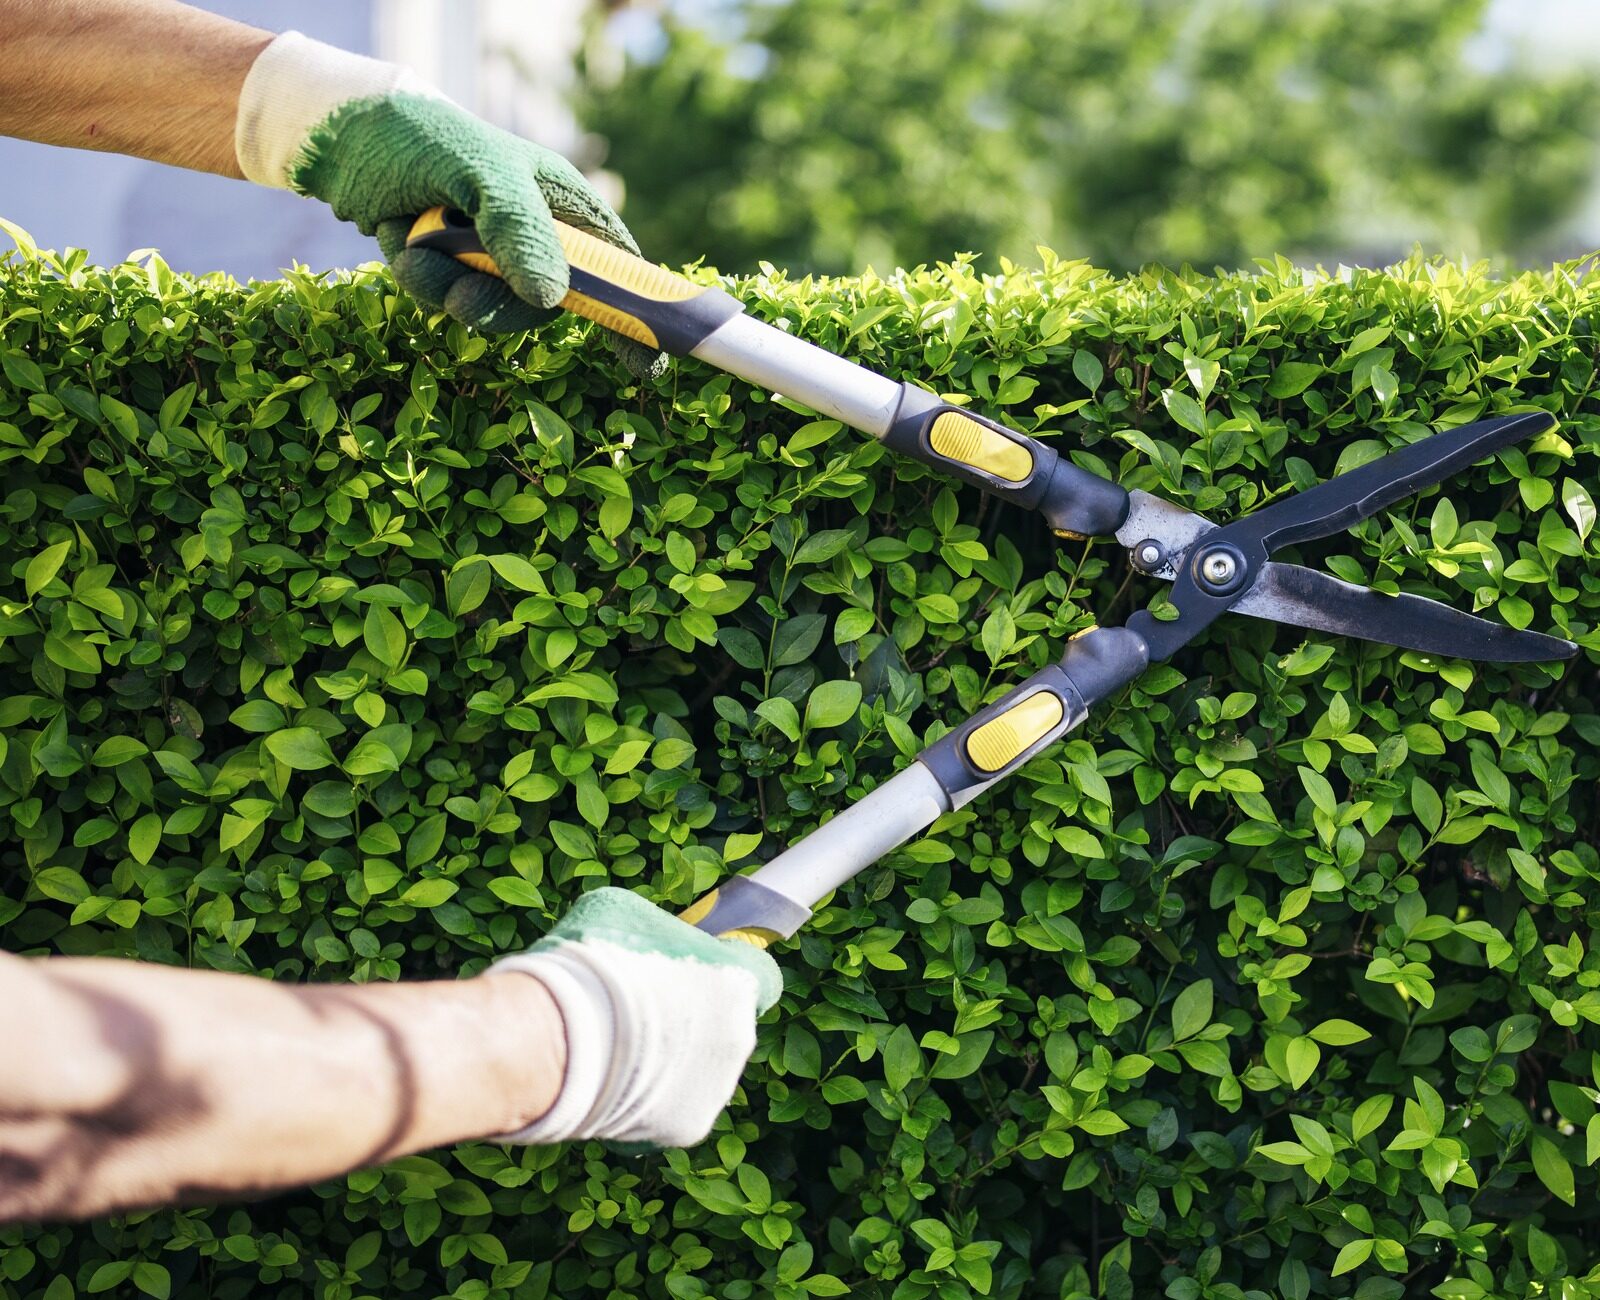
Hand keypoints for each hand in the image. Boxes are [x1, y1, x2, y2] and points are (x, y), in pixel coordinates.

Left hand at [235, 32, 665, 378]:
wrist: (339, 136)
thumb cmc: (419, 136)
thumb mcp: (477, 173)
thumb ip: (519, 231)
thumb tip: (552, 300)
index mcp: (560, 201)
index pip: (616, 265)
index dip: (635, 314)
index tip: (643, 365)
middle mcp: (533, 232)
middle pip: (546, 304)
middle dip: (500, 306)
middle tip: (462, 298)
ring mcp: (492, 254)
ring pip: (492, 308)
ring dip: (447, 290)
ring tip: (412, 250)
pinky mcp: (451, 269)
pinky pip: (449, 302)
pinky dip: (420, 282)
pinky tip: (398, 240)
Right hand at [491, 888, 781, 1149]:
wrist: (563, 1038)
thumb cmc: (596, 965)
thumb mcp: (626, 916)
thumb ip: (656, 933)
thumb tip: (652, 944)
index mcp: (739, 983)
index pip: (756, 976)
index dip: (723, 973)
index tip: (695, 972)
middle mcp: (740, 1037)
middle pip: (724, 1026)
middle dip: (690, 1020)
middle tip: (641, 1014)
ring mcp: (718, 1088)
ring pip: (699, 1072)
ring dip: (670, 1064)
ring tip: (618, 1054)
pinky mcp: (690, 1128)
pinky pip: (672, 1111)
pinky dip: (648, 1104)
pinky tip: (612, 1087)